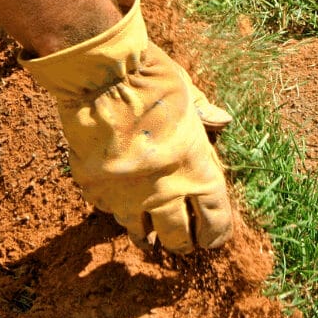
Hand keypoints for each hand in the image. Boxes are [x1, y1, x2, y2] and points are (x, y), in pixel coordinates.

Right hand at [19, 0, 232, 253]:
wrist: (100, 75)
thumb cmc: (152, 79)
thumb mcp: (187, 93)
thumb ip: (204, 114)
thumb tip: (223, 121)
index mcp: (196, 169)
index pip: (215, 220)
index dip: (216, 233)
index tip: (213, 237)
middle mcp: (164, 190)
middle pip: (178, 238)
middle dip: (182, 242)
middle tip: (181, 240)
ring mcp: (126, 194)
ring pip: (139, 233)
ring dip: (146, 234)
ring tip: (148, 235)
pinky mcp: (95, 188)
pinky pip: (107, 209)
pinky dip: (114, 207)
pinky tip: (117, 199)